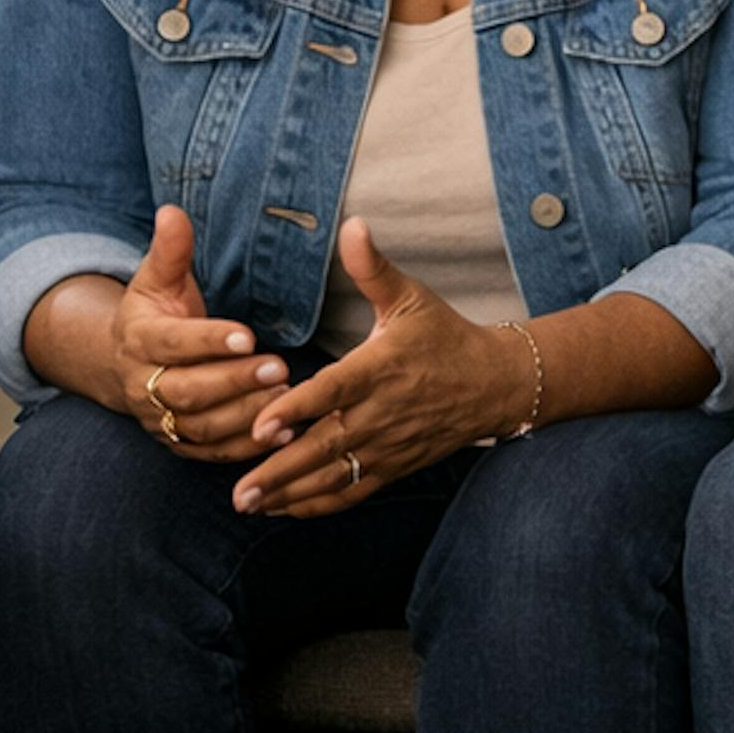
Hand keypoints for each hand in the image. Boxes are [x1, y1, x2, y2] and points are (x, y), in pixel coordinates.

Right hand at [106, 205, 288, 463]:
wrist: (123, 363)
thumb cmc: (154, 312)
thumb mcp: (157, 278)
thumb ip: (170, 250)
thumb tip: (172, 212)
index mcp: (138, 339)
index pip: (173, 343)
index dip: (209, 341)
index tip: (248, 335)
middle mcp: (143, 384)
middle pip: (187, 390)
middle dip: (234, 382)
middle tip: (280, 368)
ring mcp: (159, 419)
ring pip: (201, 426)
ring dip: (245, 416)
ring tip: (288, 398)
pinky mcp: (177, 443)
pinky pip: (211, 452)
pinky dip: (245, 448)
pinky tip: (283, 435)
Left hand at [234, 220, 520, 516]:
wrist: (496, 385)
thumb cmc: (446, 336)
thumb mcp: (411, 297)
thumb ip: (372, 267)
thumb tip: (351, 224)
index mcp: (382, 368)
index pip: (333, 393)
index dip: (296, 411)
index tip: (260, 426)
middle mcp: (383, 413)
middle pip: (325, 446)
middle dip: (279, 469)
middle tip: (237, 488)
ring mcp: (388, 445)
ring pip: (334, 476)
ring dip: (289, 492)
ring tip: (247, 503)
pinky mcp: (394, 466)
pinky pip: (353, 491)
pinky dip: (318, 504)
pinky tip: (282, 508)